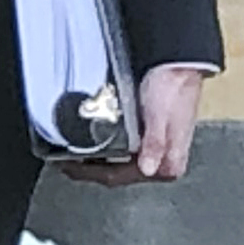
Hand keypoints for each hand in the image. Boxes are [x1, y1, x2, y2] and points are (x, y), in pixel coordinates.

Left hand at [57, 62, 206, 186]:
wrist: (180, 67)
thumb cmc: (173, 89)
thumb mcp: (160, 117)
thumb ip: (155, 144)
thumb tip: (148, 169)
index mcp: (168, 162)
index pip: (120, 177)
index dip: (90, 174)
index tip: (68, 167)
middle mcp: (163, 161)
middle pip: (117, 174)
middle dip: (89, 170)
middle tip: (63, 162)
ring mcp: (156, 151)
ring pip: (118, 164)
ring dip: (95, 161)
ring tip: (71, 154)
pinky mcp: (149, 139)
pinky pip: (122, 152)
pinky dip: (105, 150)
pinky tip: (91, 144)